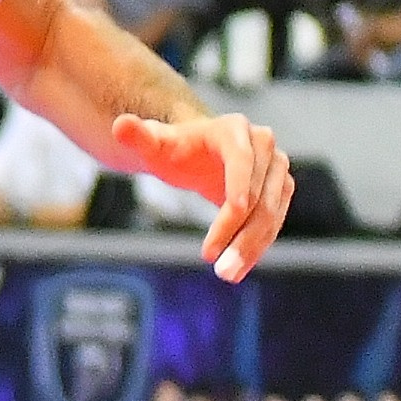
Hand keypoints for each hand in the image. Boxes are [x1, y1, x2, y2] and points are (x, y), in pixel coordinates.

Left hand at [110, 110, 294, 282]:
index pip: (241, 159)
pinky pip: (273, 222)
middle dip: (239, 232)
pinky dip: (257, 247)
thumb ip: (138, 136)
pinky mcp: (279, 190)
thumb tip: (121, 125)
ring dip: (252, 246)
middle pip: (258, 194)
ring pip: (270, 213)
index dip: (240, 184)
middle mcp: (263, 146)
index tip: (234, 210)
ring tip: (227, 274)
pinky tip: (238, 268)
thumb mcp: (154, 143)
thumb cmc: (174, 148)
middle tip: (218, 267)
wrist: (196, 154)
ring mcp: (276, 169)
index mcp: (233, 130)